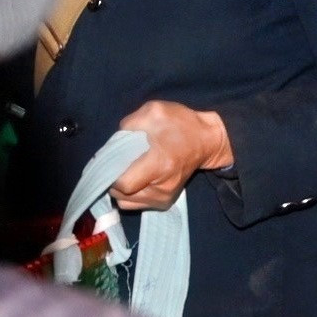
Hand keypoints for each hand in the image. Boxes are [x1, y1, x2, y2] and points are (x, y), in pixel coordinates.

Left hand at [111, 101, 231, 211]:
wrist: (206, 140)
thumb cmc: (180, 124)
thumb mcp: (154, 111)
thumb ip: (129, 124)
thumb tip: (113, 143)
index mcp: (160, 163)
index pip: (124, 184)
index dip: (111, 173)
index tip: (111, 160)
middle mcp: (163, 186)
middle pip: (121, 195)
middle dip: (112, 180)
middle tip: (117, 164)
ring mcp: (165, 196)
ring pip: (125, 202)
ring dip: (119, 188)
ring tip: (126, 171)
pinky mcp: (165, 202)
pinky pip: (134, 205)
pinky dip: (128, 195)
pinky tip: (135, 179)